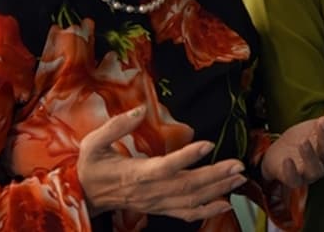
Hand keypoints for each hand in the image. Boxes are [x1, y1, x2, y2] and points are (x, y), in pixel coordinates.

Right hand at [77, 106, 246, 221]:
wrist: (84, 196)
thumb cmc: (91, 166)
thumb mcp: (94, 142)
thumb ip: (117, 125)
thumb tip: (141, 109)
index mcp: (136, 173)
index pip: (166, 166)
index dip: (187, 157)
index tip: (208, 144)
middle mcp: (150, 191)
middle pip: (187, 185)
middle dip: (215, 176)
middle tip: (238, 165)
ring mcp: (156, 203)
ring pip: (192, 200)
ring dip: (218, 190)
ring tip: (239, 178)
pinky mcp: (160, 208)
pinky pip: (187, 213)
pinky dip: (209, 210)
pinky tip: (226, 203)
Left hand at [261, 103, 323, 187]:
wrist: (278, 155)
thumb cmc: (299, 141)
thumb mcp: (312, 128)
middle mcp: (323, 164)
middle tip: (323, 121)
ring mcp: (309, 173)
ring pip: (314, 169)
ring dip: (310, 155)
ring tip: (304, 142)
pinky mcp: (293, 180)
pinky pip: (293, 179)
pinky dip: (291, 171)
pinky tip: (287, 160)